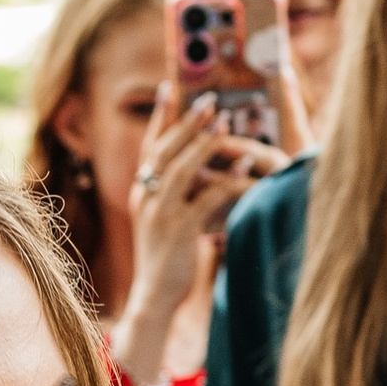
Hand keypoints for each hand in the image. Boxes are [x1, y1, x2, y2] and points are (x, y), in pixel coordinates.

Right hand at [120, 90, 281, 385]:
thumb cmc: (165, 260)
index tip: (168, 87)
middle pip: (166, 149)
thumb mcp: (162, 221)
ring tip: (224, 123)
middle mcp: (145, 197)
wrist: (153, 298)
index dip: (159, 117)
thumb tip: (200, 169)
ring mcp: (160, 213)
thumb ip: (174, 194)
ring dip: (205, 143)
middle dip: (187, 122)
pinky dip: (227, 180)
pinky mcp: (179, 231)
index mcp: (141, 191)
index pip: (149, 145)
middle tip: (209, 100)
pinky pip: (207, 197)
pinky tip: (245, 167)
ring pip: (183, 168)